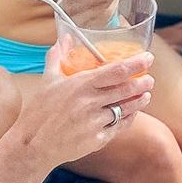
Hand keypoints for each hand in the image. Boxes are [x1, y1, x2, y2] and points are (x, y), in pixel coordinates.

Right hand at [21, 48, 154, 167]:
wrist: (32, 145)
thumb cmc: (39, 111)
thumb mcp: (47, 81)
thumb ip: (57, 57)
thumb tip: (65, 37)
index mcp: (81, 85)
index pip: (116, 71)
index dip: (136, 63)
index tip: (148, 58)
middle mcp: (90, 102)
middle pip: (126, 90)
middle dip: (142, 83)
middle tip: (149, 79)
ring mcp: (95, 122)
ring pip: (126, 109)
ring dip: (139, 101)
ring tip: (145, 96)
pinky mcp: (97, 140)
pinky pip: (119, 126)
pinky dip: (128, 118)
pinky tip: (131, 113)